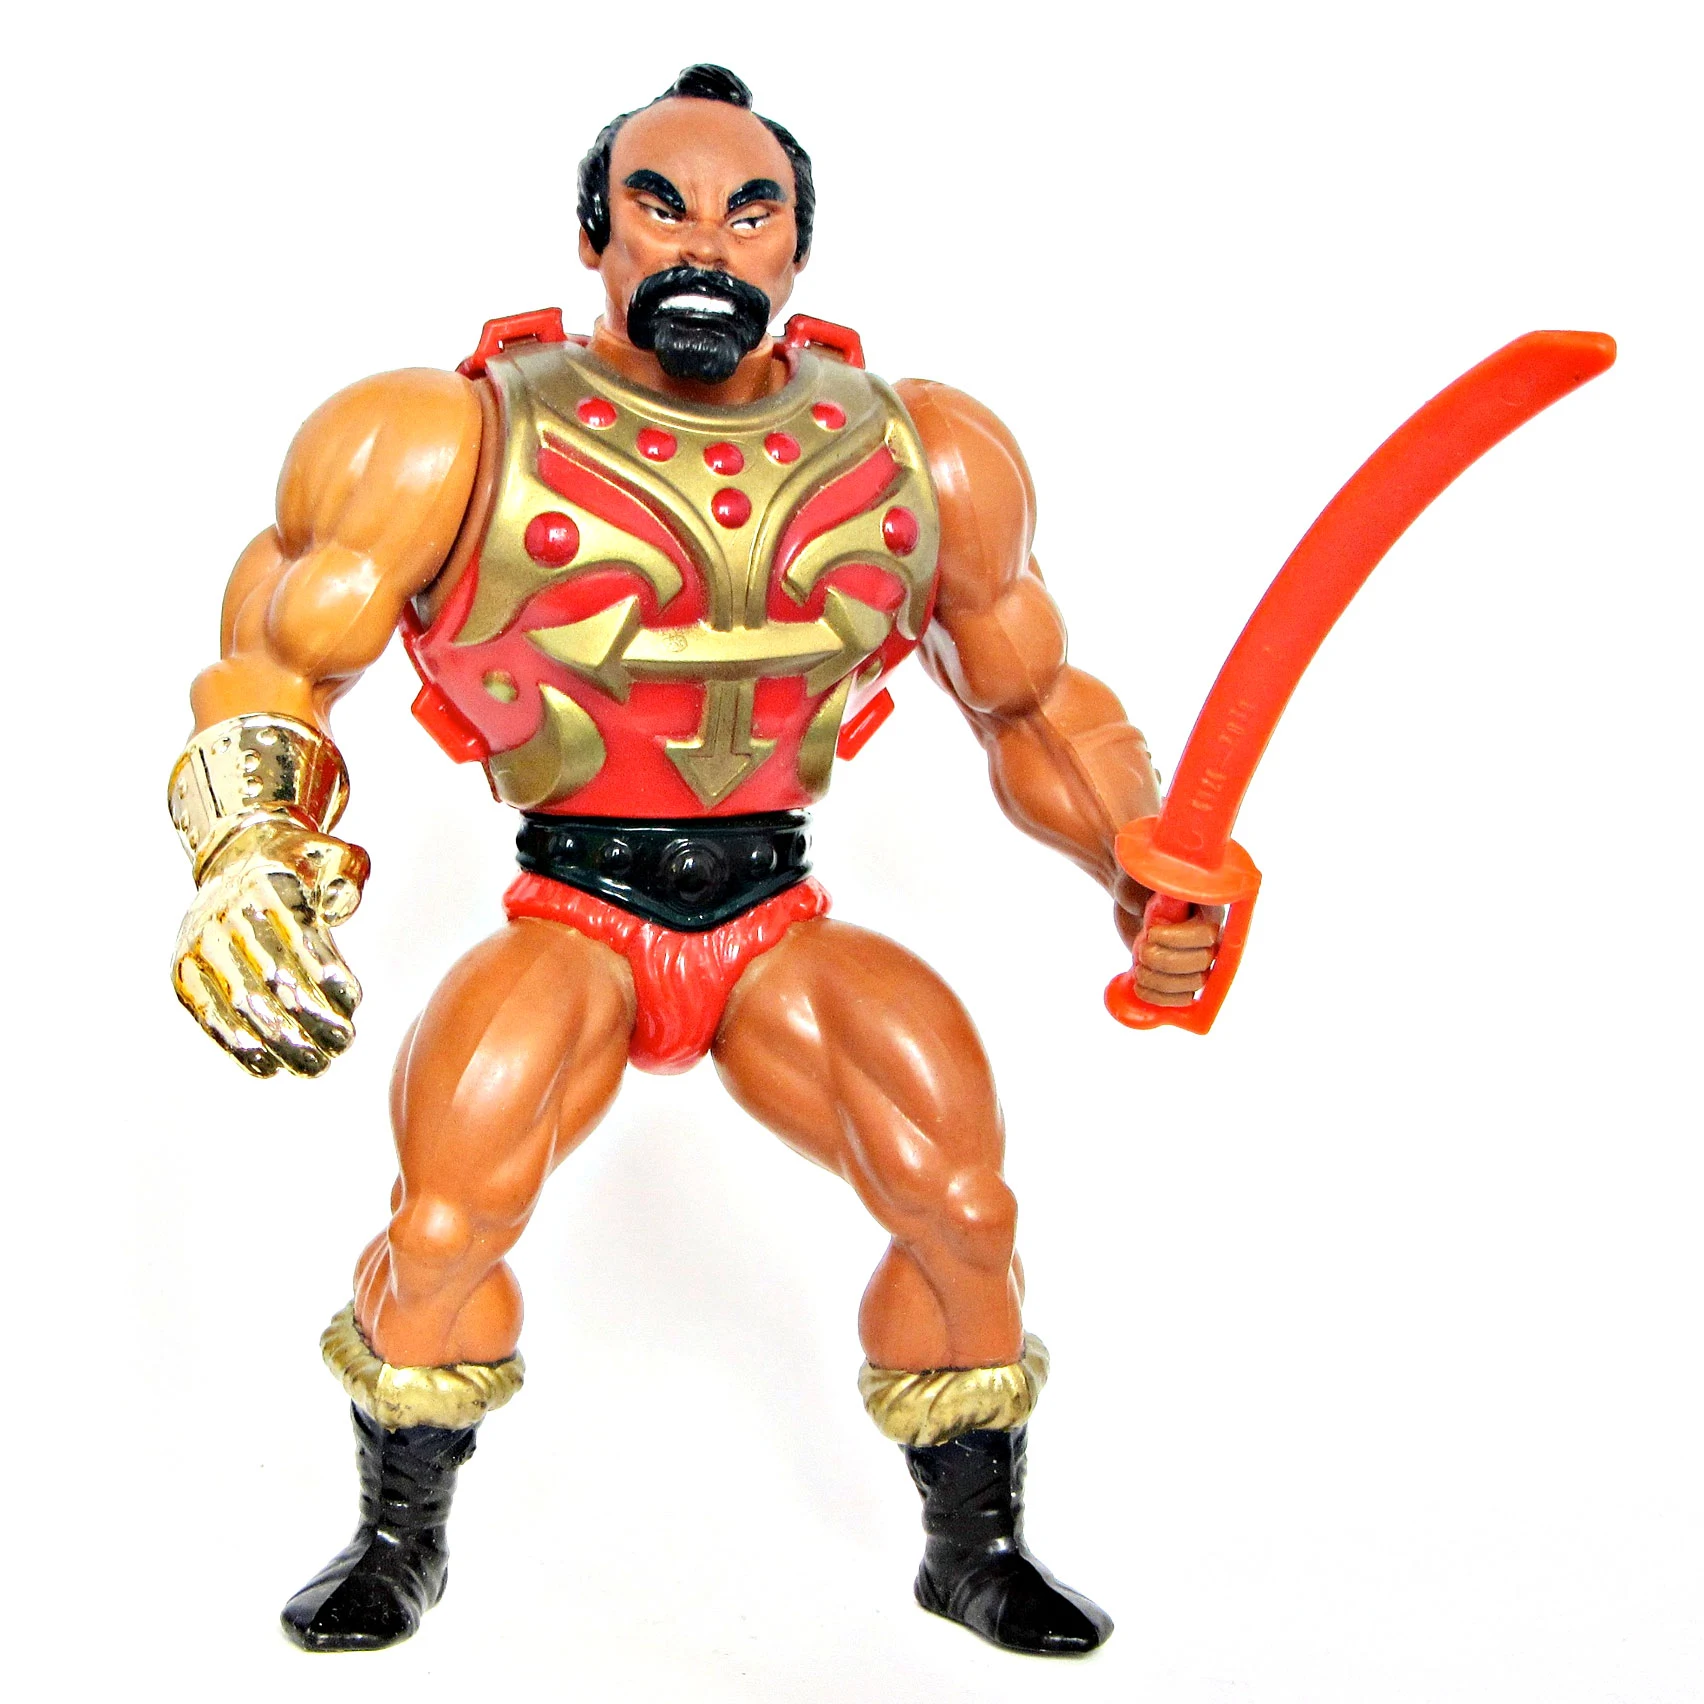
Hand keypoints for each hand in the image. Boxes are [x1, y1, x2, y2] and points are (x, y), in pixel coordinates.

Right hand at [172, 817, 368, 1076]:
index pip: (299, 939)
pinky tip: (267, 1067)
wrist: (233, 854)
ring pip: (243, 1004)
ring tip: (316, 1064)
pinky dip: (236, 1046)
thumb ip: (348, 869)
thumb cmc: (295, 862)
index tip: (354, 1001)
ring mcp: (200, 945)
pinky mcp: (184, 970)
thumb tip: (345, 901)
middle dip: (313, 1018)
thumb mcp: (326, 852)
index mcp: (265, 885)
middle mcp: (226, 915)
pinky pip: (208, 1014)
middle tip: (345, 1041)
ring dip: (282, 1042)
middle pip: (273, 979)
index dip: (327, 974)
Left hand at [1114, 872, 1222, 1007]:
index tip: (1150, 932)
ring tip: (1138, 966)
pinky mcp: (1181, 974)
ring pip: (1192, 983)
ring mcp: (1196, 957)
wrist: (1132, 889)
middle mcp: (1210, 935)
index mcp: (1210, 907)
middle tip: (1140, 949)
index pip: (1207, 935)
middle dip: (1165, 961)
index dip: (1179, 940)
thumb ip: (1165, 879)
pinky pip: (1183, 998)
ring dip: (1160, 981)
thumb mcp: (1150, 870)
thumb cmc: (1142, 875)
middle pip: (1201, 963)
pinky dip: (1160, 999)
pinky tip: (1140, 987)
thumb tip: (1169, 889)